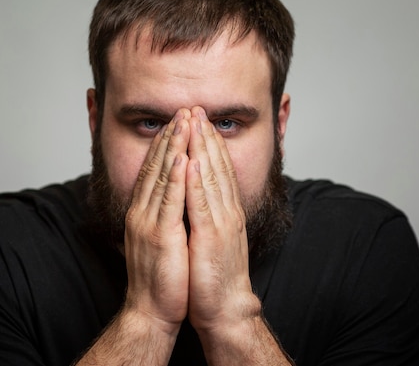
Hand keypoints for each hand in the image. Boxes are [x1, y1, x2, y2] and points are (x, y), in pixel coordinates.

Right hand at [123, 109, 191, 334]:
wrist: (151, 311)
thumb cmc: (160, 277)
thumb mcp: (158, 239)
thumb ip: (160, 215)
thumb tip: (171, 196)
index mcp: (143, 212)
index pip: (154, 170)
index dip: (165, 144)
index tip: (177, 122)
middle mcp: (142, 212)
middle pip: (156, 167)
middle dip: (170, 136)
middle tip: (182, 110)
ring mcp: (148, 223)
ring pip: (161, 177)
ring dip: (173, 148)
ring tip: (183, 122)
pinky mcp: (159, 237)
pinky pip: (168, 202)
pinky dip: (174, 178)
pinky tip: (181, 158)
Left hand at [185, 106, 260, 332]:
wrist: (225, 309)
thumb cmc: (215, 275)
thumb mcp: (213, 237)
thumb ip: (209, 214)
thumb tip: (197, 195)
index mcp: (226, 212)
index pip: (218, 169)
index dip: (209, 142)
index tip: (199, 120)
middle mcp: (227, 212)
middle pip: (216, 166)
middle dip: (205, 136)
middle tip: (196, 108)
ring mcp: (221, 224)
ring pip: (211, 178)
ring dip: (202, 148)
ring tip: (194, 122)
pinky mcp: (211, 238)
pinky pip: (202, 204)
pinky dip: (197, 181)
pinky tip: (191, 160)